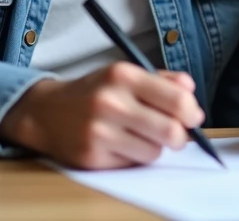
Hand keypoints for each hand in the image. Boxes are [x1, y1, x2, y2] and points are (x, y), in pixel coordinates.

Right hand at [0, 62, 204, 169]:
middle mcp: (111, 102)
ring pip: (154, 152)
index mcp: (124, 75)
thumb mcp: (124, 74)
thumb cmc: (95, 92)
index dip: (191, 112)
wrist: (46, 112)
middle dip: (180, 136)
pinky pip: (133, 164)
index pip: (176, 99)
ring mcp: (100, 131)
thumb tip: (191, 89)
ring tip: (140, 136)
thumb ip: (161, 80)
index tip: (192, 117)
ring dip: (154, 147)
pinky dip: (134, 157)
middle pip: (171, 131)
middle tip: (175, 134)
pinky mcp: (92, 156)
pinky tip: (120, 144)